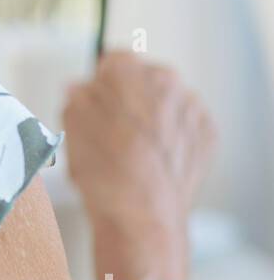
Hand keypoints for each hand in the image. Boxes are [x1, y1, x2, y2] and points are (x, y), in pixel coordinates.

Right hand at [62, 50, 216, 236]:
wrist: (142, 216)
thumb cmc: (105, 173)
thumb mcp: (71, 128)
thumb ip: (76, 97)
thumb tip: (79, 90)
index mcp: (128, 71)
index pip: (113, 62)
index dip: (100, 84)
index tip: (96, 103)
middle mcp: (166, 81)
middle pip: (143, 81)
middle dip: (129, 100)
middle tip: (113, 133)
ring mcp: (191, 108)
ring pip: (166, 104)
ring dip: (152, 120)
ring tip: (135, 153)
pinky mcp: (207, 134)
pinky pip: (185, 127)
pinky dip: (173, 140)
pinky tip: (155, 162)